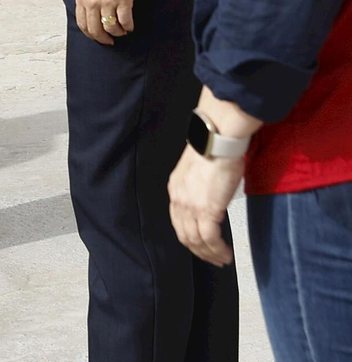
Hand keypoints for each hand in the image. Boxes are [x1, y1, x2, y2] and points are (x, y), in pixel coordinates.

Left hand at [76, 0, 137, 44]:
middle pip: (95, 30)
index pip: (82, 24)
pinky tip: (130, 26)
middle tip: (110, 41)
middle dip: (103, 38)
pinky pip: (125, 20)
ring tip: (122, 31)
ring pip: (111, 27)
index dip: (90, 34)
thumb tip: (90, 10)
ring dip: (117, 33)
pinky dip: (128, 26)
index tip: (97, 37)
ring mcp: (107, 1)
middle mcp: (92, 2)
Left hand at [169, 144, 242, 265]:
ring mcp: (191, 206)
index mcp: (176, 189)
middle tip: (212, 259)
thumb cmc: (215, 150)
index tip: (201, 245)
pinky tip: (225, 254)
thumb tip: (213, 196)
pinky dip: (217, 250)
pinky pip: (209, 238)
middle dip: (198, 251)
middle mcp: (179, 199)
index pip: (178, 221)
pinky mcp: (207, 210)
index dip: (189, 237)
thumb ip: (201, 187)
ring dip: (209, 254)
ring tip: (221, 260)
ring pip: (196, 240)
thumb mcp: (200, 171)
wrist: (217, 142)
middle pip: (184, 234)